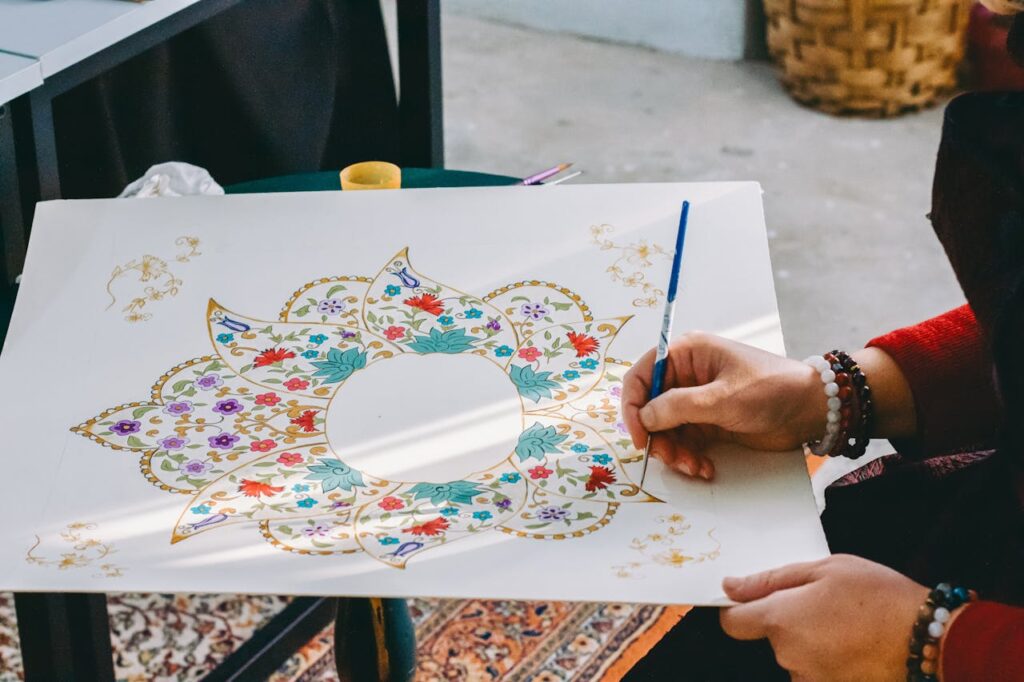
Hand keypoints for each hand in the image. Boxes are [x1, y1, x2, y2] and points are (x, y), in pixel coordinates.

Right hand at [621, 332, 825, 478]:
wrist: (811, 410)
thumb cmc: (771, 389)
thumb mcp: (723, 398)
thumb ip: (678, 407)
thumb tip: (644, 417)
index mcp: (686, 354)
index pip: (641, 376)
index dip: (633, 406)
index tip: (639, 436)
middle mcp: (686, 375)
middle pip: (650, 408)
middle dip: (658, 437)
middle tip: (670, 459)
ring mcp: (696, 400)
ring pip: (665, 430)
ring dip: (674, 453)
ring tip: (694, 467)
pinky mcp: (707, 422)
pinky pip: (684, 443)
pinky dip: (689, 458)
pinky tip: (705, 467)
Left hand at [720, 555, 928, 681]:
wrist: (928, 639)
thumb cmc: (877, 596)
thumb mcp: (824, 569)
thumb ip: (771, 580)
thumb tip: (730, 587)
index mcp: (780, 620)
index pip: (733, 623)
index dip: (738, 608)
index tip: (754, 598)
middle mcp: (788, 655)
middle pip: (770, 636)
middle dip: (789, 618)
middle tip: (825, 602)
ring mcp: (810, 677)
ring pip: (795, 653)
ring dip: (811, 639)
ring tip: (846, 622)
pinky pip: (816, 669)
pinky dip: (828, 656)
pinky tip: (854, 642)